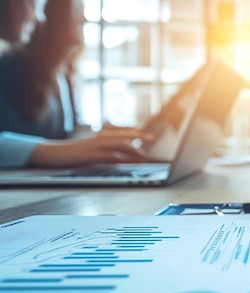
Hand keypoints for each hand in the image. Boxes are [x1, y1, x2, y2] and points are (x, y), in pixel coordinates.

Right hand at [29, 128, 154, 167]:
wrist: (54, 153)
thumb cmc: (75, 153)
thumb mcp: (94, 151)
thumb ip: (111, 153)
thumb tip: (128, 157)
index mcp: (101, 136)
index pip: (122, 131)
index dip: (136, 132)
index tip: (149, 133)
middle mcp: (100, 138)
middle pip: (123, 134)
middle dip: (139, 135)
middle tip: (153, 137)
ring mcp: (95, 146)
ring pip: (118, 143)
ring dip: (132, 148)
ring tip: (143, 154)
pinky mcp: (91, 155)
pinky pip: (108, 155)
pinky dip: (120, 157)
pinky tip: (128, 160)